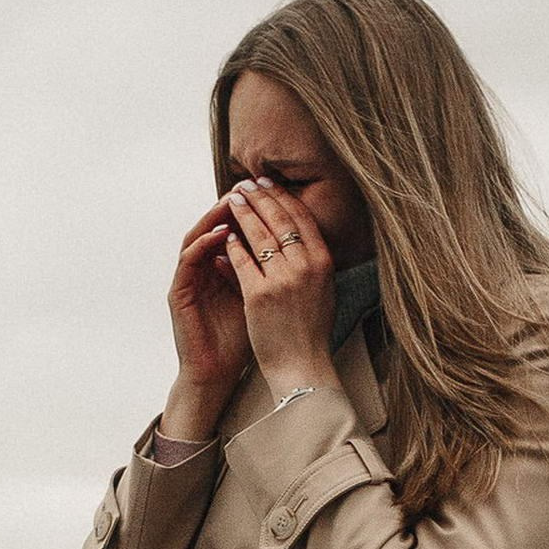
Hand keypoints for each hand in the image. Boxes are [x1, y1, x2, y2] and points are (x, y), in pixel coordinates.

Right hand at [162, 198, 251, 439]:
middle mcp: (204, 268)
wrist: (219, 374)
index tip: (274, 190)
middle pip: (216, 224)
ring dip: (214, 216)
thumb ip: (273, 270)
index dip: (254, 208)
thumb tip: (302, 242)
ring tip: (234, 199)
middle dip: (234, 203)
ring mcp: (189, 279)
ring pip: (198, 235)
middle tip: (251, 182)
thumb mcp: (266, 297)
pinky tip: (220, 232)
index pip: (237, 228)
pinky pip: (188, 260)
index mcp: (224, 267)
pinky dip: (203, 243)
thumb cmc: (245, 340)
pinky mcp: (178, 293)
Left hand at [222, 179, 340, 393]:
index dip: (283, 197)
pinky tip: (225, 235)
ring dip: (243, 213)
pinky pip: (242, 261)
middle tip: (246, 184)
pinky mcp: (259, 294)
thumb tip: (297, 237)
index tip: (270, 185)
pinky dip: (232, 245)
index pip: (302, 219)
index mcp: (323, 262)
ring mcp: (283, 279)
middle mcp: (305, 266)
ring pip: (259, 235)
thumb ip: (312, 263)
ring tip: (232, 200)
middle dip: (261, 197)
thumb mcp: (322, 290)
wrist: (301, 364)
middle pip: (280, 219)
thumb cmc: (310, 331)